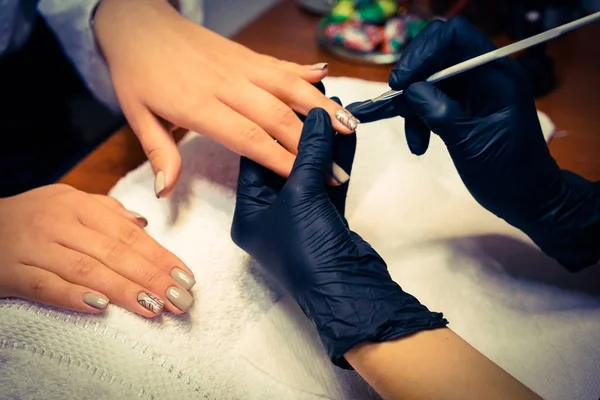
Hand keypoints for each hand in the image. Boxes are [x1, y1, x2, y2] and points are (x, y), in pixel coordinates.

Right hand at [0, 185, 194, 316]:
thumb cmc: (33, 215)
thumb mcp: (68, 201)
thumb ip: (107, 212)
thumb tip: (144, 224)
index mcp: (79, 206)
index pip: (129, 234)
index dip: (160, 256)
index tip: (186, 277)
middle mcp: (59, 223)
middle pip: (114, 253)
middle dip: (152, 277)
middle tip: (180, 299)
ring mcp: (35, 248)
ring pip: (86, 270)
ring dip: (123, 290)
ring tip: (154, 307)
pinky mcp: (12, 273)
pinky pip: (46, 287)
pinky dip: (73, 297)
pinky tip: (100, 309)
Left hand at [93, 0, 358, 196]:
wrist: (138, 22)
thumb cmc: (136, 73)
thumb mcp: (136, 115)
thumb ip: (159, 153)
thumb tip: (165, 192)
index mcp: (197, 104)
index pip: (248, 138)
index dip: (280, 160)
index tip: (305, 180)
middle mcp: (226, 84)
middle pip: (277, 116)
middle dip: (311, 145)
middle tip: (337, 171)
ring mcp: (241, 65)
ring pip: (289, 87)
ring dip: (322, 107)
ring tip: (349, 127)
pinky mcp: (247, 54)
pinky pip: (281, 64)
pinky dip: (305, 71)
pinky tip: (326, 77)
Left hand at [231, 107, 446, 366]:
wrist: (349, 292)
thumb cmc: (308, 250)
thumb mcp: (302, 196)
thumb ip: (309, 153)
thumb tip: (318, 115)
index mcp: (249, 212)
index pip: (253, 157)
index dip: (269, 125)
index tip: (283, 97)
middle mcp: (270, 214)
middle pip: (283, 161)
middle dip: (301, 130)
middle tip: (315, 95)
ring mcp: (299, 218)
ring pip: (310, 171)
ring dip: (324, 143)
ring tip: (337, 109)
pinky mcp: (326, 221)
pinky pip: (329, 184)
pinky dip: (338, 162)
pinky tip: (349, 137)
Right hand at [352, 17, 599, 269]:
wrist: (527, 198)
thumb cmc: (508, 172)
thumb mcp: (470, 142)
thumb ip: (438, 111)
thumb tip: (409, 89)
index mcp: (495, 74)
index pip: (455, 37)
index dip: (422, 52)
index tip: (400, 82)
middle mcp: (483, 75)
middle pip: (437, 54)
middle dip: (412, 79)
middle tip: (394, 103)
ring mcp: (472, 91)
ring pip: (429, 80)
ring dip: (412, 107)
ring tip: (413, 139)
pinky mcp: (462, 107)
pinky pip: (431, 101)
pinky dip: (418, 120)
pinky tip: (418, 145)